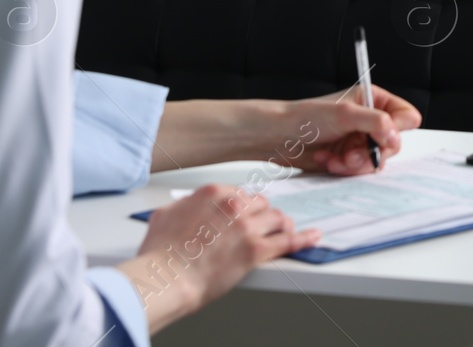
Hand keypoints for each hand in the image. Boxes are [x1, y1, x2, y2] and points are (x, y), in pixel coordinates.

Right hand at [119, 184, 318, 333]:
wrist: (165, 278)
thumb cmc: (160, 254)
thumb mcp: (163, 216)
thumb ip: (181, 207)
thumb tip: (183, 208)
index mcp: (213, 193)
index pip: (240, 193)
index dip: (244, 206)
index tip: (248, 212)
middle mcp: (233, 205)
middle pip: (261, 204)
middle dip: (263, 215)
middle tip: (263, 225)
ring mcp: (247, 227)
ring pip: (276, 219)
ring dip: (280, 225)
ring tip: (283, 231)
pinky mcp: (256, 250)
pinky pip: (288, 241)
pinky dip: (303, 238)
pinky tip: (312, 237)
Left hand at [274, 87, 422, 175]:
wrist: (279, 137)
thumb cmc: (306, 117)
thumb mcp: (345, 114)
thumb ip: (376, 122)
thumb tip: (395, 135)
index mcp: (374, 100)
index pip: (406, 116)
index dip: (396, 129)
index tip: (381, 136)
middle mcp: (371, 121)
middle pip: (393, 143)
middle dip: (371, 152)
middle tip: (352, 154)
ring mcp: (361, 141)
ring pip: (376, 161)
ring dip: (355, 164)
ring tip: (336, 159)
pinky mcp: (349, 158)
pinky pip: (360, 171)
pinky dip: (344, 169)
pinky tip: (328, 161)